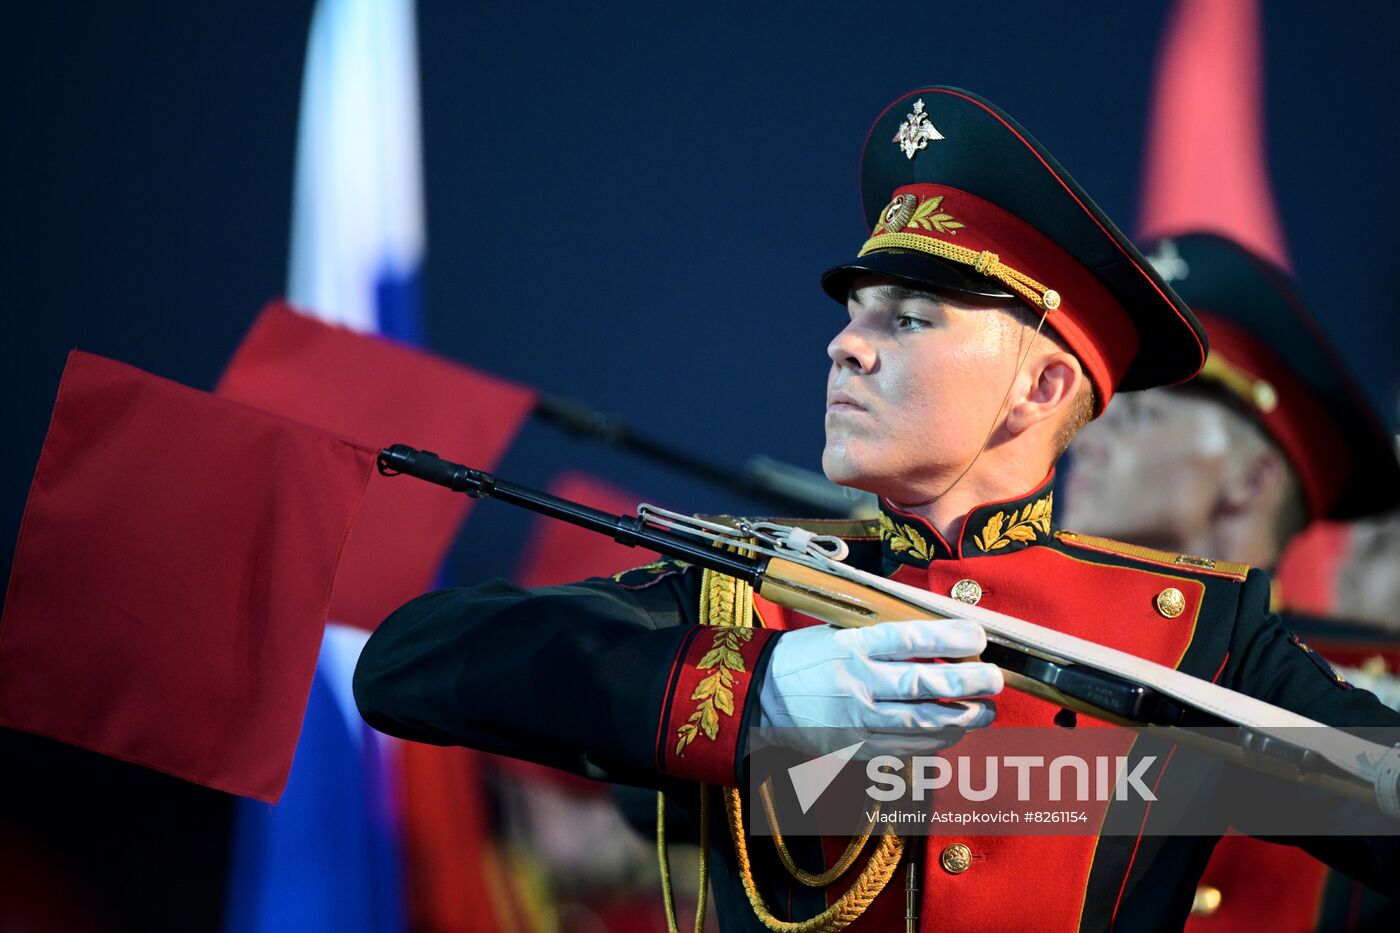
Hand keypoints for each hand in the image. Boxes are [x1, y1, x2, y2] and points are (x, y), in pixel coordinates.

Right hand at [757, 619, 1002, 756]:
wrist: (762, 697)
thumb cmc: (805, 656)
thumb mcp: (837, 630)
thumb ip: (881, 631)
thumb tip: (936, 629)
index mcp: (851, 646)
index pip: (910, 639)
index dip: (950, 637)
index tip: (979, 635)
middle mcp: (857, 684)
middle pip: (924, 684)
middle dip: (969, 682)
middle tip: (995, 679)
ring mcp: (857, 720)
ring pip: (922, 724)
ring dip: (962, 718)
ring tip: (984, 711)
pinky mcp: (856, 748)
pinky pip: (906, 750)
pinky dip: (936, 743)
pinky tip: (954, 732)